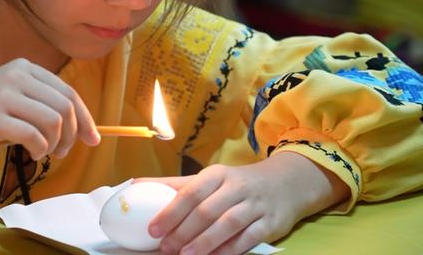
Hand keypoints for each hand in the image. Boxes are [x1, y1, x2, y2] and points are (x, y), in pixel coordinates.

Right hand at [0, 58, 99, 158]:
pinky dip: (40, 150)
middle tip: (63, 151)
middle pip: (65, 105)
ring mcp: (4, 95)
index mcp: (23, 67)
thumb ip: (37, 103)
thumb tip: (78, 128)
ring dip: (56, 143)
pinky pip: (33, 136)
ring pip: (54, 120)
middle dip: (73, 133)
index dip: (85, 117)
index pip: (68, 91)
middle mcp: (16, 76)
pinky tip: (33, 154)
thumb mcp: (7, 94)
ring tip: (45, 153)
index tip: (93, 138)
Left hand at [137, 152, 348, 254]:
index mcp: (217, 174)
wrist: (287, 183)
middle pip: (207, 210)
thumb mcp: (211, 178)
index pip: (190, 192)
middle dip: (183, 231)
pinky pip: (248, 238)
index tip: (153, 228)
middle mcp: (236, 187)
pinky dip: (230, 249)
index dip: (170, 211)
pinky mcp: (270, 223)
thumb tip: (135, 186)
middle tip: (166, 247)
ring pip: (228, 224)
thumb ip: (176, 185)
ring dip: (205, 242)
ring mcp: (255, 205)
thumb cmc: (238, 183)